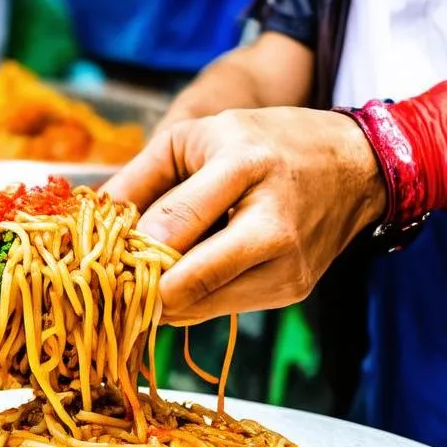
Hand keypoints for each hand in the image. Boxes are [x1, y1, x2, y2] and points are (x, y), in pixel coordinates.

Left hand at [109, 108, 386, 323]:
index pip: (173, 226)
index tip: (100, 258)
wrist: (356, 168)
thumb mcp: (199, 138)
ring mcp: (287, 266)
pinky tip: (187, 275)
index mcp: (246, 166)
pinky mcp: (292, 292)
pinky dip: (194, 297)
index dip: (129, 250)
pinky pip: (221, 309)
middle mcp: (272, 224)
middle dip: (142, 287)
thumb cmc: (268, 143)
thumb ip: (141, 177)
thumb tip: (90, 218)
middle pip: (186, 283)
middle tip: (116, 278)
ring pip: (199, 307)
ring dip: (164, 298)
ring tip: (148, 274)